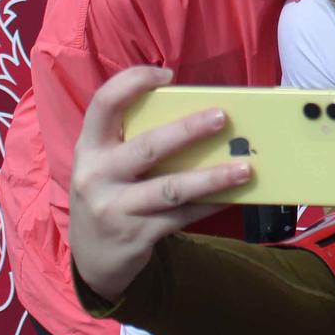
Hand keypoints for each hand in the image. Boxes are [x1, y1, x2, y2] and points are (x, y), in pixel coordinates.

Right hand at [68, 66, 250, 302]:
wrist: (91, 259)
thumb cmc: (109, 195)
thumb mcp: (106, 165)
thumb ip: (133, 141)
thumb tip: (196, 114)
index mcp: (89, 148)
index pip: (103, 104)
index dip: (132, 83)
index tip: (166, 75)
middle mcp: (96, 176)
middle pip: (147, 147)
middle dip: (187, 131)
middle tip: (222, 117)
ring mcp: (115, 208)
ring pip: (171, 188)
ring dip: (212, 177)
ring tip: (245, 168)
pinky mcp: (136, 236)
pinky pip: (181, 217)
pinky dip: (209, 204)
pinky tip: (233, 195)